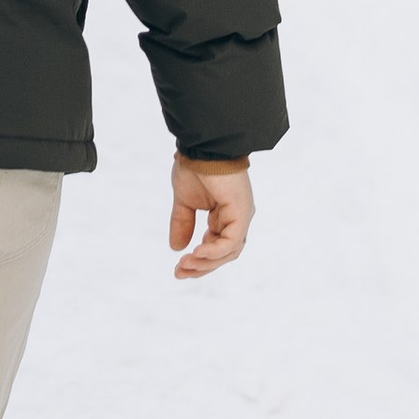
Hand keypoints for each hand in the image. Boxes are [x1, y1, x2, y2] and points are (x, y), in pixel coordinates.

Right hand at [169, 155, 252, 279]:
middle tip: (179, 272)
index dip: (198, 261)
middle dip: (201, 267)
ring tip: (185, 264)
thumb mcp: (184, 201)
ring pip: (229, 252)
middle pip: (223, 254)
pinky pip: (231, 241)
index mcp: (224, 216)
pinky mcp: (241, 212)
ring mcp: (241, 216)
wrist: (201, 146)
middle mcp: (236, 219)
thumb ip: (183, 223)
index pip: (216, 247)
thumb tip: (176, 248)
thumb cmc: (195, 166)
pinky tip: (197, 253)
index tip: (178, 269)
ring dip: (206, 262)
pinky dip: (214, 251)